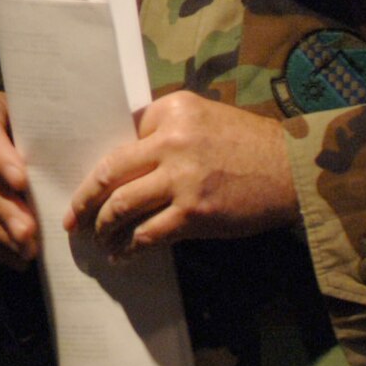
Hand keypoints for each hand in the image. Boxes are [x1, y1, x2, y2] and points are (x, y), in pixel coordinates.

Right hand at [0, 88, 38, 269]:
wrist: (6, 131)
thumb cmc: (29, 123)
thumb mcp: (35, 115)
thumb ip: (46, 130)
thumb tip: (79, 153)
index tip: (22, 181)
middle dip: (5, 207)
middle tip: (29, 230)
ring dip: (0, 232)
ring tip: (28, 248)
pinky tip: (19, 257)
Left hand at [64, 89, 299, 256]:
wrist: (293, 169)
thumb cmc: (247, 144)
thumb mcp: (203, 117)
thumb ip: (165, 131)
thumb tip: (127, 161)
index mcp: (170, 110)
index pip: (122, 138)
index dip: (105, 168)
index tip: (89, 185)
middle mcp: (171, 140)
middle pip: (111, 172)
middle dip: (85, 199)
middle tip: (73, 218)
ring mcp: (182, 178)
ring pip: (123, 206)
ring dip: (104, 227)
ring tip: (99, 239)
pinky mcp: (195, 212)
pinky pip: (149, 233)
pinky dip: (130, 247)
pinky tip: (123, 254)